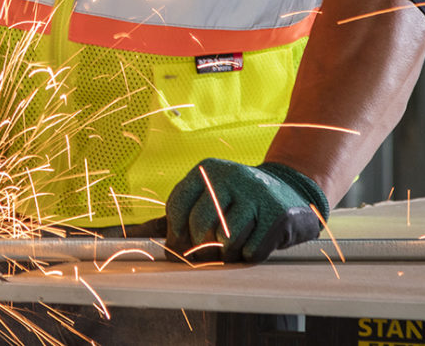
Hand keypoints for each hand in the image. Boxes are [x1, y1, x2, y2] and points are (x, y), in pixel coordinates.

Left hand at [164, 159, 327, 262]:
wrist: (292, 190)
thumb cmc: (240, 200)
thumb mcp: (209, 196)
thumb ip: (177, 214)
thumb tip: (132, 233)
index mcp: (206, 170)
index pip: (176, 206)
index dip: (176, 233)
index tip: (181, 244)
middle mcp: (229, 176)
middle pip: (200, 225)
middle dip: (202, 246)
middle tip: (211, 248)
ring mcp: (255, 193)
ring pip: (227, 239)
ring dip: (229, 251)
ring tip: (235, 242)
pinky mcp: (277, 213)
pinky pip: (252, 250)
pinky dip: (250, 253)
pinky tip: (256, 240)